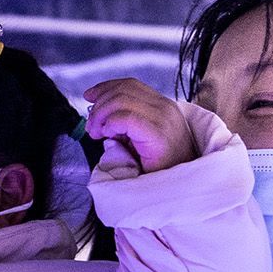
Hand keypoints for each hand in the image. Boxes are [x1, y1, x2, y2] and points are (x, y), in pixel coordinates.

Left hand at [83, 78, 199, 180]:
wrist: (182, 186)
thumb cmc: (161, 167)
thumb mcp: (140, 139)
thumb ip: (125, 123)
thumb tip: (98, 116)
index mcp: (162, 106)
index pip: (130, 85)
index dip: (105, 88)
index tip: (89, 96)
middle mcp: (165, 107)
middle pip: (123, 90)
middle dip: (100, 104)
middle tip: (92, 126)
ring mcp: (163, 118)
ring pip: (121, 100)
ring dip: (101, 116)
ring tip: (97, 133)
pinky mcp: (157, 132)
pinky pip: (125, 118)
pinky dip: (110, 125)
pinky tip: (109, 137)